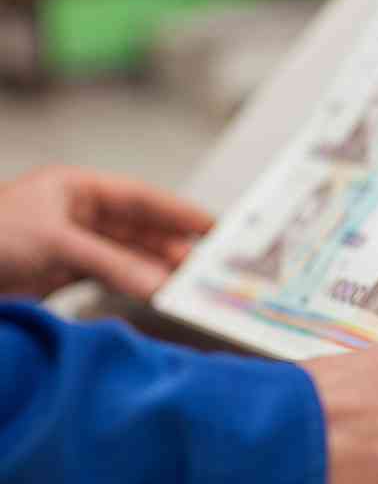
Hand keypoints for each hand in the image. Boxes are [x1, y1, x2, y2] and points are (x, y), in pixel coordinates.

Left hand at [0, 166, 213, 299]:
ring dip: (155, 270)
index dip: (179, 211)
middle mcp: (76, 216)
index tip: (214, 226)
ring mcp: (70, 247)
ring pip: (127, 257)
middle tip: (208, 264)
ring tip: (187, 284)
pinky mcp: (61, 276)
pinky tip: (153, 295)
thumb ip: (112, 264)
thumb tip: (157, 283)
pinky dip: (132, 287)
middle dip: (173, 246)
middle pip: (139, 230)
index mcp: (75, 189)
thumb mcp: (56, 243)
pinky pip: (109, 279)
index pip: (141, 198)